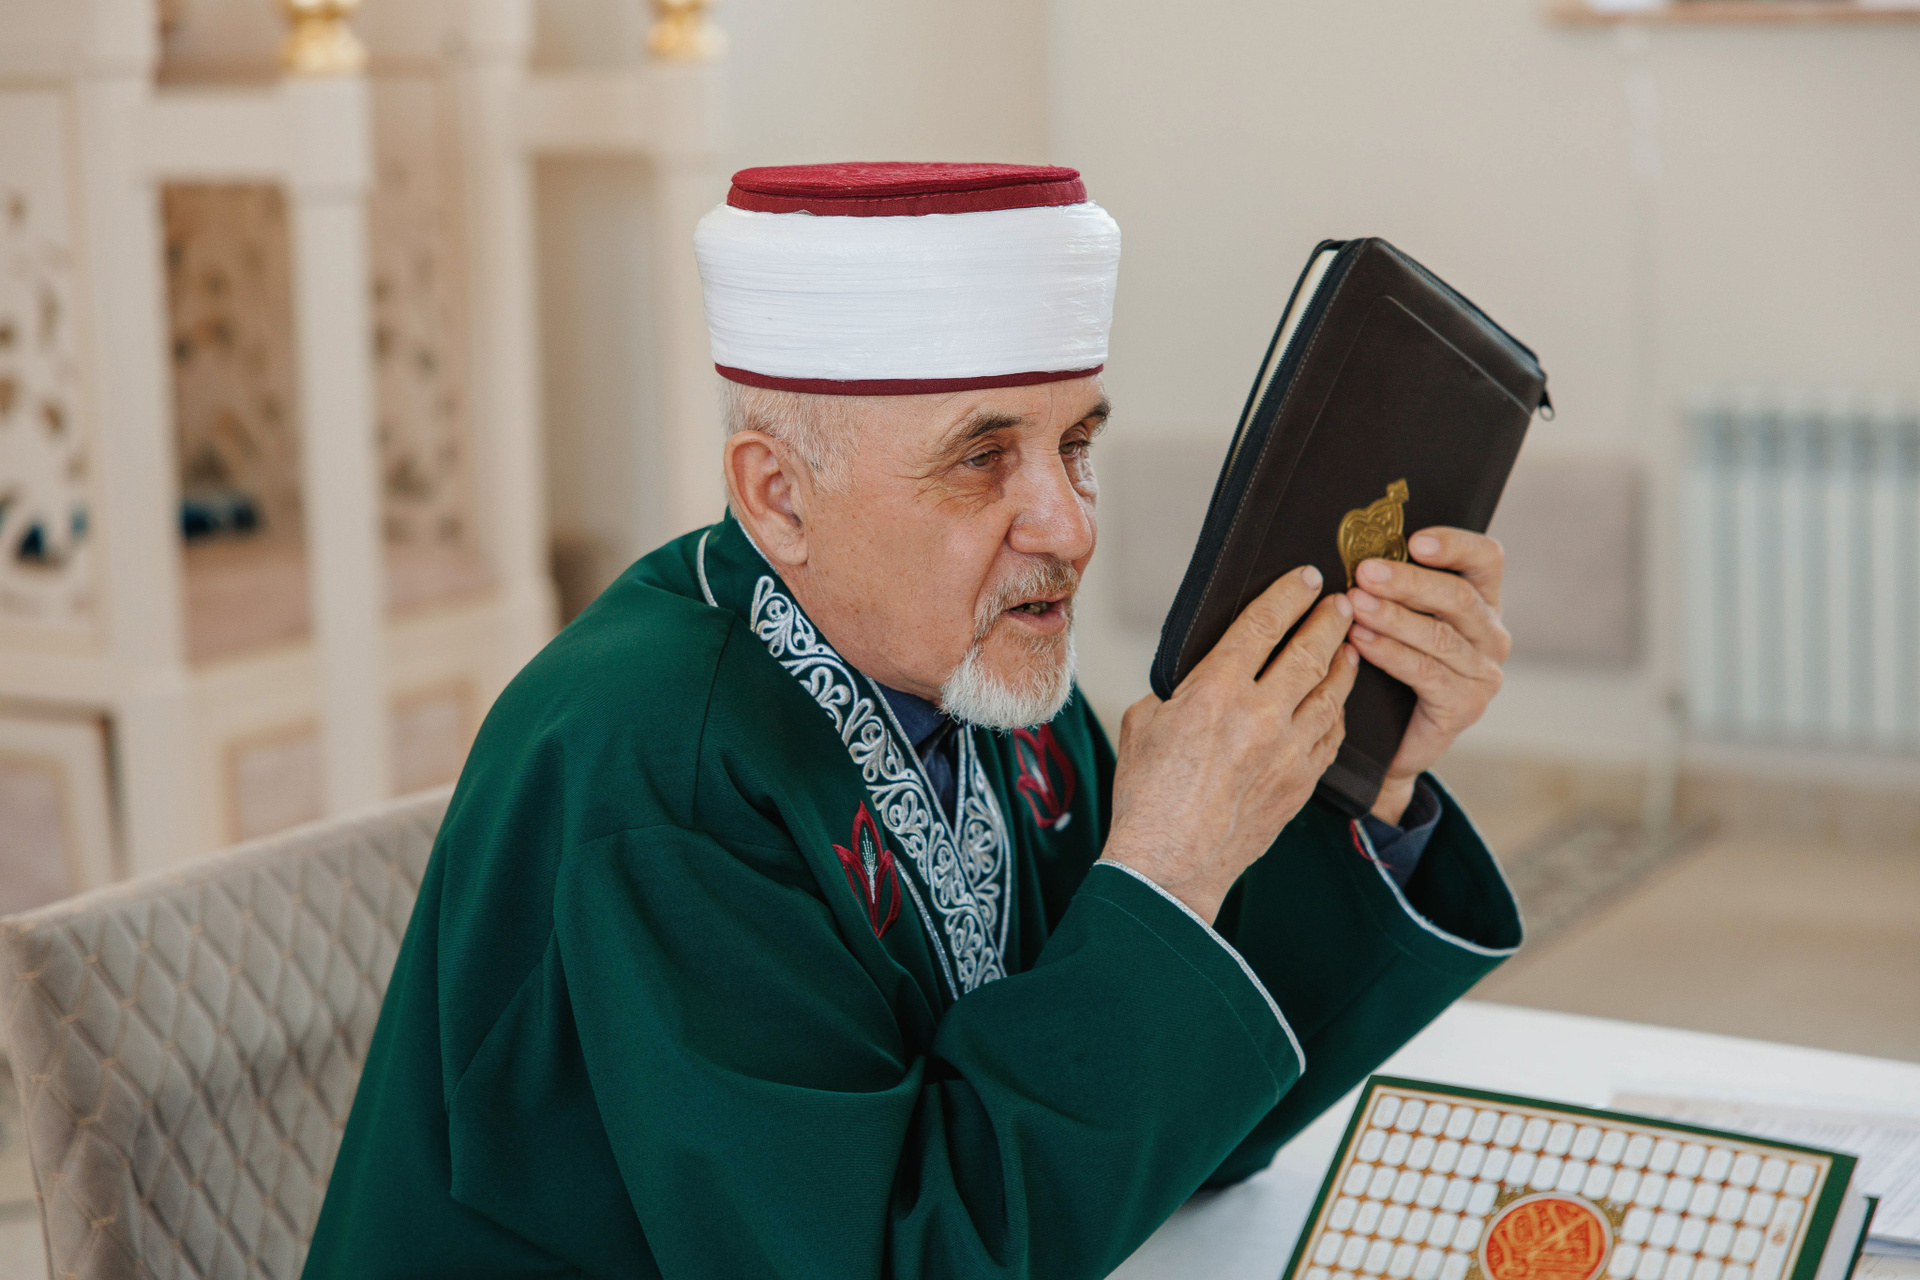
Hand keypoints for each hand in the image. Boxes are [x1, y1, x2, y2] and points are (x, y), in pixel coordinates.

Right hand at [1102, 566, 1360, 922]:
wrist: (1170, 864)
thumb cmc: (1147, 795)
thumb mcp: (1143, 721)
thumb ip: (1181, 691)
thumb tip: (1203, 678)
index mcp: (1215, 691)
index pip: (1263, 624)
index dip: (1290, 595)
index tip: (1309, 579)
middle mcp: (1260, 715)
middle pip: (1310, 651)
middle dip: (1330, 620)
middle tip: (1343, 603)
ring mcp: (1288, 752)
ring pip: (1331, 693)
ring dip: (1344, 663)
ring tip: (1350, 646)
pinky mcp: (1301, 783)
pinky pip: (1331, 736)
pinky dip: (1336, 712)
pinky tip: (1336, 703)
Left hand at [1347, 528, 1510, 824]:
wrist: (1393, 740)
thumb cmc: (1392, 664)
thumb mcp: (1400, 617)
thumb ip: (1393, 586)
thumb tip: (1355, 546)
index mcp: (1483, 601)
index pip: (1486, 559)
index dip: (1455, 545)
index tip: (1414, 540)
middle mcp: (1491, 635)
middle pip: (1458, 597)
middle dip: (1408, 582)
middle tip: (1365, 572)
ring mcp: (1483, 674)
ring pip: (1439, 636)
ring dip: (1393, 617)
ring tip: (1354, 605)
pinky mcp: (1465, 706)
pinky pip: (1425, 672)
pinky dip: (1389, 653)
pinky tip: (1360, 641)